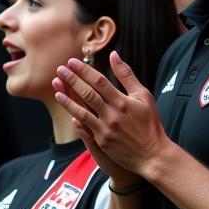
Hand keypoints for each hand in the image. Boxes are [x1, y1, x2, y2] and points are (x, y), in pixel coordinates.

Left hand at [53, 51, 168, 181]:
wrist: (152, 154)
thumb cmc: (149, 122)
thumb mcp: (143, 95)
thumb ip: (126, 75)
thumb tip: (114, 55)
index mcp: (123, 101)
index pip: (100, 81)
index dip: (85, 70)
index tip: (72, 61)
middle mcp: (113, 114)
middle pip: (88, 94)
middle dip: (72, 80)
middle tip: (60, 69)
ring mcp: (106, 129)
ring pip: (82, 111)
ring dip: (68, 98)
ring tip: (57, 87)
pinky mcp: (102, 141)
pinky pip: (85, 127)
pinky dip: (75, 116)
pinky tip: (67, 108)